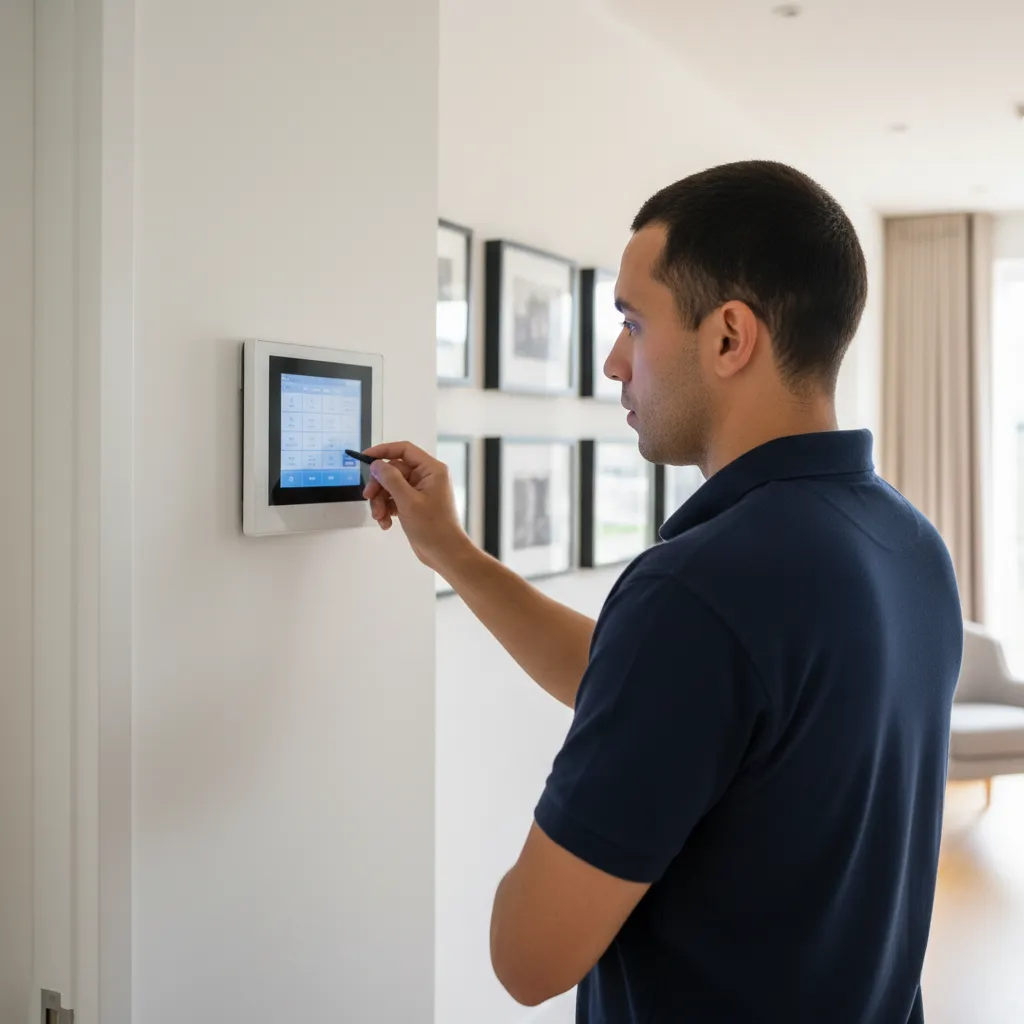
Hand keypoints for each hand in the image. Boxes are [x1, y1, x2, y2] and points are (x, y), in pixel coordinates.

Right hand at [361, 440, 469, 570]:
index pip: (404, 450)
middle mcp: (427, 477)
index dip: (383, 451)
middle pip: (394, 470)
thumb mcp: (408, 501)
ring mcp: (420, 491)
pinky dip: (387, 509)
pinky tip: (386, 522)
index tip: (366, 457)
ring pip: (391, 486)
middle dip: (379, 486)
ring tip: (380, 516)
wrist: (445, 553)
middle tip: (369, 497)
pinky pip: (394, 499)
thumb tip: (377, 465)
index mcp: (432, 470)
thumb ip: (391, 480)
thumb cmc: (435, 529)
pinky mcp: (415, 503)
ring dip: (381, 501)